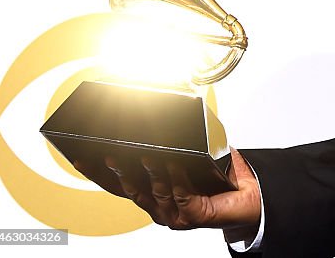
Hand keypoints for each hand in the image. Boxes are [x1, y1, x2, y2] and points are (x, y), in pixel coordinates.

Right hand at [73, 147, 261, 242]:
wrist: (252, 197)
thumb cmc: (223, 177)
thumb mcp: (195, 155)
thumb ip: (177, 143)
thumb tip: (166, 117)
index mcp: (154, 194)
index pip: (121, 184)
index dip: (100, 173)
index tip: (82, 156)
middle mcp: (160, 207)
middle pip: (132, 190)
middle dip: (120, 171)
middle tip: (110, 153)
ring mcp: (175, 215)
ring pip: (155, 193)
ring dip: (151, 173)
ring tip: (148, 154)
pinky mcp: (193, 216)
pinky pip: (182, 195)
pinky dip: (178, 179)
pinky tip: (177, 165)